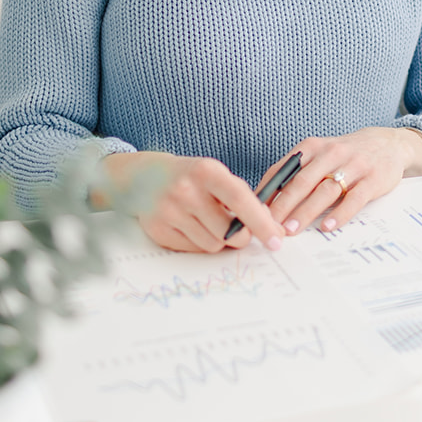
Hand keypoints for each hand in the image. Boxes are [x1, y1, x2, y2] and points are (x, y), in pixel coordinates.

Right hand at [97, 151, 284, 253]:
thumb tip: (270, 226)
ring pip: (213, 245)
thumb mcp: (216, 175)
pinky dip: (199, 242)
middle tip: (237, 228)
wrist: (143, 177)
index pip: (241, 201)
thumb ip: (241, 197)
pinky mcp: (158, 231)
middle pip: (229, 232)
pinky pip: (193, 250)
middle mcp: (186, 190)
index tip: (277, 240)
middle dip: (240, 235)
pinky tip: (191, 226)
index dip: (262, 223)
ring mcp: (169, 212)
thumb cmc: (191, 177)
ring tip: (207, 222)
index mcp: (207, 171)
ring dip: (218, 239)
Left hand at [258, 128, 421, 234]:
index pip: (285, 169)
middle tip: (269, 225)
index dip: (269, 191)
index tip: (254, 211)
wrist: (388, 144)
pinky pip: (355, 198)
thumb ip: (296, 172)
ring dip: (306, 211)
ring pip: (326, 190)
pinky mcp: (373, 179)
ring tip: (292, 229)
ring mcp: (354, 165)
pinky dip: (341, 213)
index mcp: (313, 147)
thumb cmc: (345, 155)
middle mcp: (332, 153)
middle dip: (284, 205)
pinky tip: (328, 226)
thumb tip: (264, 199)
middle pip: (303, 181)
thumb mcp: (319, 155)